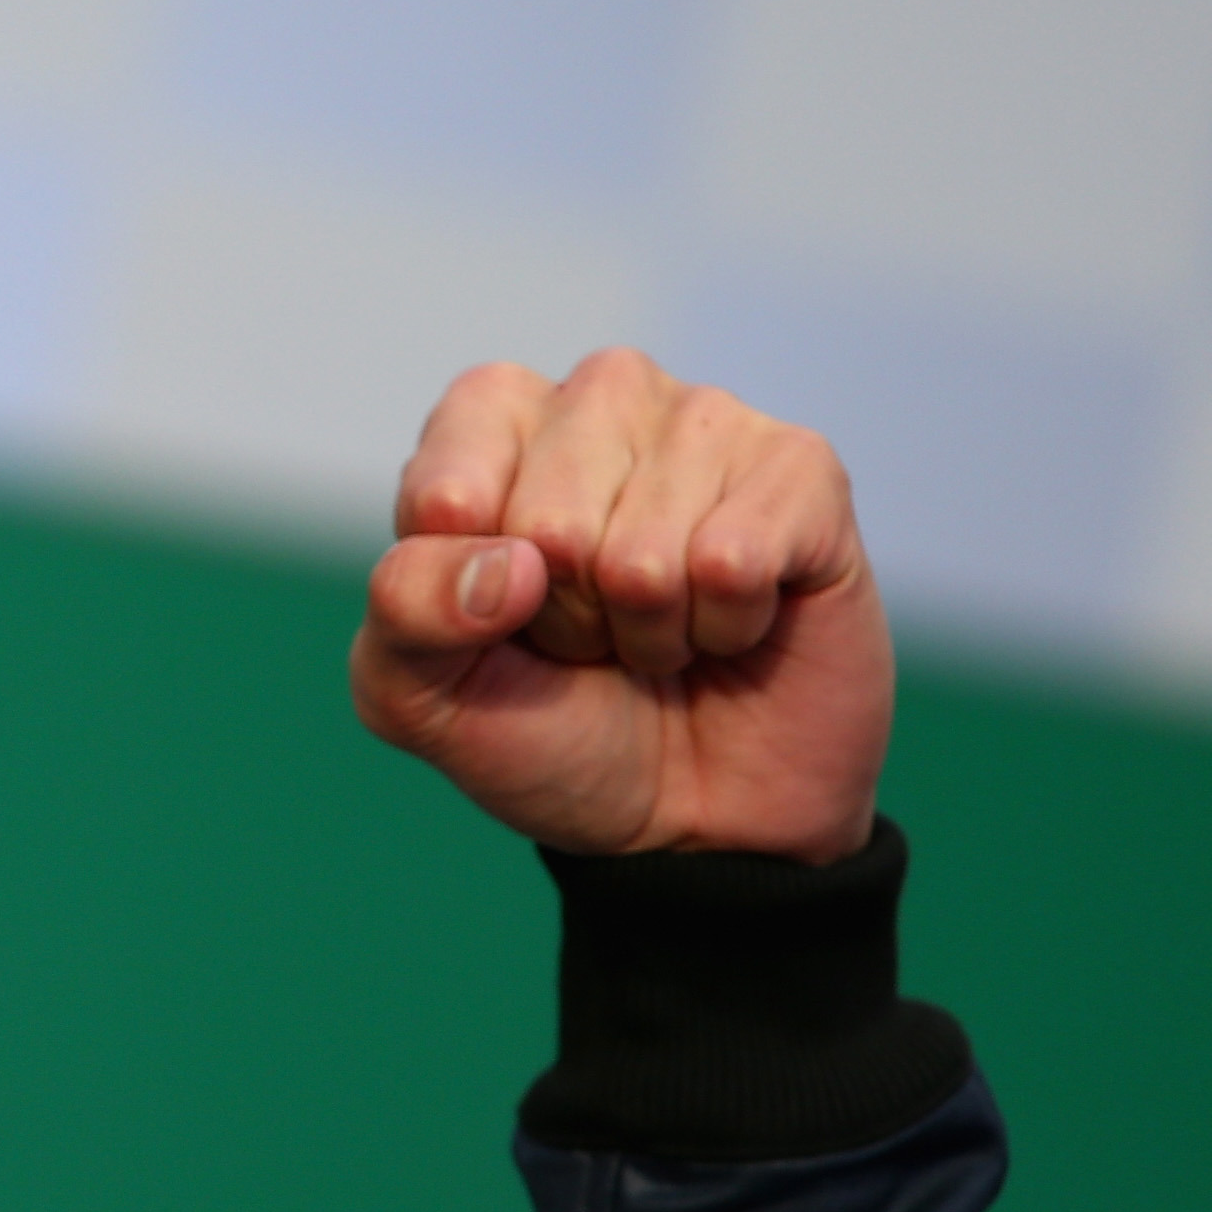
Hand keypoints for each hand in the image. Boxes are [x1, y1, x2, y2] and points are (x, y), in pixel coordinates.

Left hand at [349, 350, 888, 859]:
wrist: (689, 815)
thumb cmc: (546, 730)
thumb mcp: (423, 695)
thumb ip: (409, 611)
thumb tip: (509, 562)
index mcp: (485, 424)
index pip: (445, 493)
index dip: (468, 596)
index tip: (499, 619)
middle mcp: (597, 397)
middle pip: (548, 524)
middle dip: (567, 618)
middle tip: (594, 637)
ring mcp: (705, 421)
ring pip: (644, 550)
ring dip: (650, 630)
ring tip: (662, 629)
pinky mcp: (801, 471)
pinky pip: (736, 561)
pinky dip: (726, 626)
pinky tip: (733, 621)